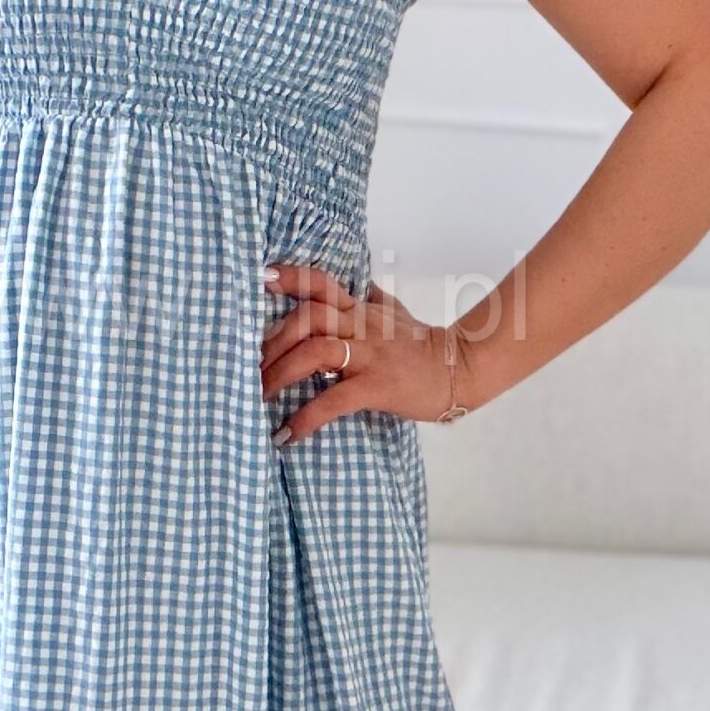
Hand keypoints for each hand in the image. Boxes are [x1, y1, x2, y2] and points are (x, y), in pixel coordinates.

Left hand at [259, 260, 472, 447]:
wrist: (460, 369)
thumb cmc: (423, 344)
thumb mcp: (395, 312)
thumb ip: (370, 298)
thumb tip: (358, 282)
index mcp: (360, 309)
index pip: (321, 282)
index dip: (290, 278)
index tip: (259, 277)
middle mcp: (361, 326)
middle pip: (308, 316)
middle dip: (272, 340)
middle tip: (250, 365)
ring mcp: (369, 355)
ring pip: (315, 351)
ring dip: (280, 374)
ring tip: (258, 397)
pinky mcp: (378, 386)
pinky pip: (334, 400)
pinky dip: (306, 417)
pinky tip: (287, 433)